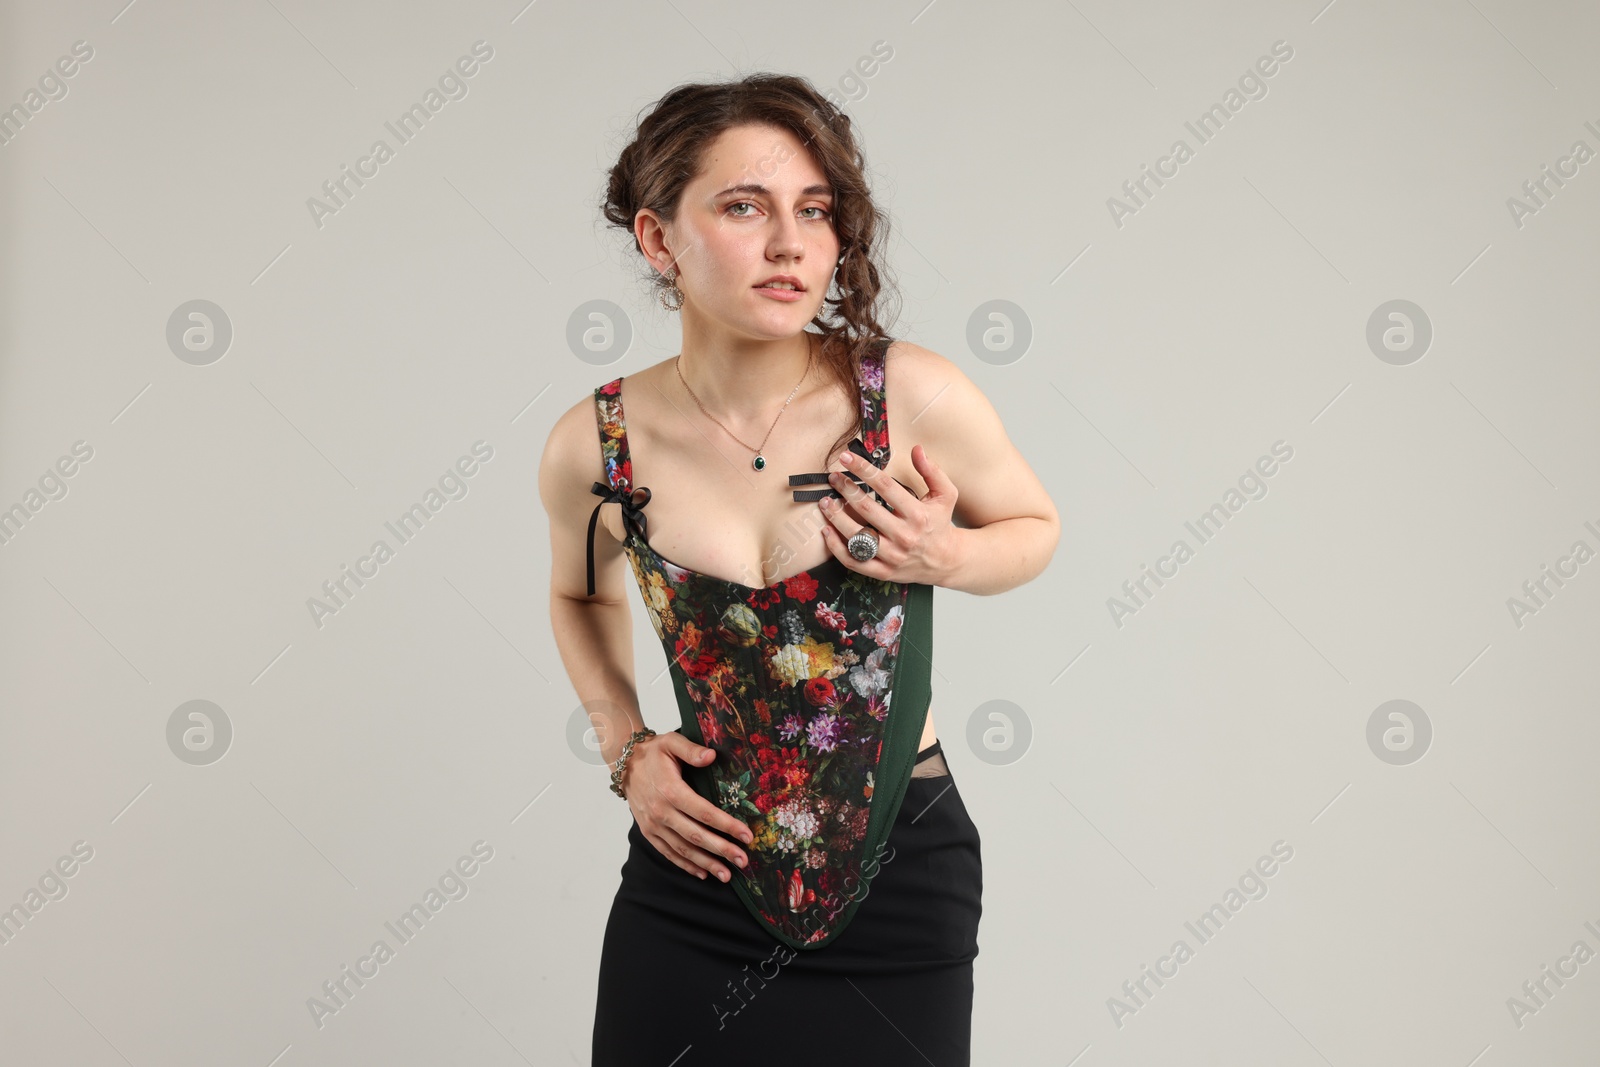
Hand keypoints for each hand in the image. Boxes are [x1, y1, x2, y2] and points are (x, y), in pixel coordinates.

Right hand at [622, 730, 753, 882]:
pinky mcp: (648, 832)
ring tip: (726, 875)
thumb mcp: (671, 742)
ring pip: (683, 849)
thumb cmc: (652, 752)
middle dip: (721, 850)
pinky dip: (685, 865)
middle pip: (696, 836)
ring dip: (706, 863)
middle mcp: (662, 812)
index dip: (726, 825)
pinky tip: (703, 872)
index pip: (704, 812)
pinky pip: (668, 853)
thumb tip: (712, 756)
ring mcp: (653, 825)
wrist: (624, 763)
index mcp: (671, 791)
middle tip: (743, 860)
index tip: (746, 836)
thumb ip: (691, 750)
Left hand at [817, 443, 960, 585]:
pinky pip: (853, 561)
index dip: (863, 469)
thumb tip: (917, 449)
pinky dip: (836, 547)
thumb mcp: (945, 495)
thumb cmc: (940, 524)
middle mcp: (904, 536)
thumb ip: (932, 471)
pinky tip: (826, 530)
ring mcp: (892, 556)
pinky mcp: (883, 571)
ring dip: (836, 516)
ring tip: (825, 501)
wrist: (945, 561)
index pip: (885, 486)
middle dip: (845, 488)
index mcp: (917, 515)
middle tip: (834, 477)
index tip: (847, 457)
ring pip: (856, 535)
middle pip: (866, 508)